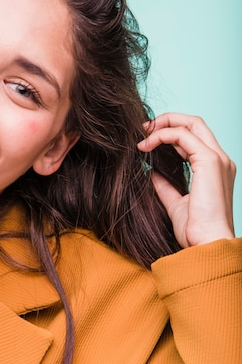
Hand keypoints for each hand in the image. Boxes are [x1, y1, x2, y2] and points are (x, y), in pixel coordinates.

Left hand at [137, 113, 235, 246]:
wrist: (206, 243)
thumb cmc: (195, 230)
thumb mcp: (175, 203)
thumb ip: (165, 186)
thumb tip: (151, 173)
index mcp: (215, 169)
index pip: (194, 138)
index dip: (171, 133)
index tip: (148, 139)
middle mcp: (220, 160)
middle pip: (195, 123)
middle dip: (168, 120)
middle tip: (144, 129)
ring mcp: (217, 159)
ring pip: (191, 124)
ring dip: (163, 125)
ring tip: (142, 135)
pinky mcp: (209, 161)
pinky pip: (183, 136)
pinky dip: (162, 135)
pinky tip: (146, 145)